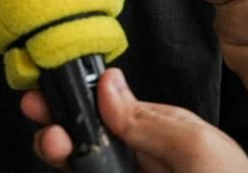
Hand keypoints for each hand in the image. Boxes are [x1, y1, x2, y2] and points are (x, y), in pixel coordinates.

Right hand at [20, 67, 247, 172]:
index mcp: (162, 133)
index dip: (76, 99)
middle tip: (51, 135)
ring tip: (56, 149)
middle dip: (60, 131)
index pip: (109, 107)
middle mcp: (141, 160)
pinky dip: (75, 171)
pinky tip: (69, 169)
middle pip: (87, 139)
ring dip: (60, 154)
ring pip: (83, 166)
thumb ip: (150, 119)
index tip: (48, 97)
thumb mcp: (199, 149)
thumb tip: (108, 83)